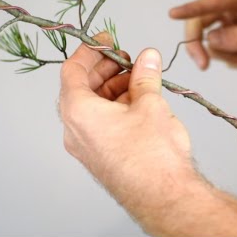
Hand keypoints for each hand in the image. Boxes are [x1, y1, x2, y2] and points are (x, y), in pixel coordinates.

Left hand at [58, 32, 196, 223]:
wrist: (164, 196)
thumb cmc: (152, 156)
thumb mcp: (150, 103)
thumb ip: (145, 76)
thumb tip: (147, 58)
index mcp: (78, 112)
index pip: (72, 71)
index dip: (89, 51)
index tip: (105, 41)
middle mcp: (76, 130)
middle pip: (82, 88)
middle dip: (106, 69)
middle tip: (129, 59)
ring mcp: (88, 146)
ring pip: (94, 107)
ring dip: (115, 88)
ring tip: (141, 79)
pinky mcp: (102, 157)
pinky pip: (102, 124)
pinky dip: (117, 107)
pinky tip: (140, 101)